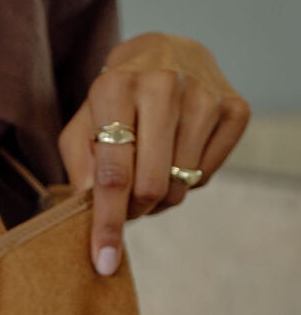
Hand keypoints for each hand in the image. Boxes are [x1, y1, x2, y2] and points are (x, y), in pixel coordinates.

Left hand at [57, 32, 251, 273]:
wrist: (165, 53)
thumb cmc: (115, 100)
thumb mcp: (83, 124)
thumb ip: (79, 167)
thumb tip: (91, 209)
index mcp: (116, 88)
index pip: (113, 174)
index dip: (107, 224)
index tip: (104, 261)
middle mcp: (163, 85)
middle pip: (150, 187)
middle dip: (134, 209)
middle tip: (127, 200)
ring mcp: (204, 95)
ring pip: (180, 186)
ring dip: (160, 196)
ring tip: (151, 169)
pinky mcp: (235, 108)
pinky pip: (207, 176)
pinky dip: (187, 179)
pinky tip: (177, 154)